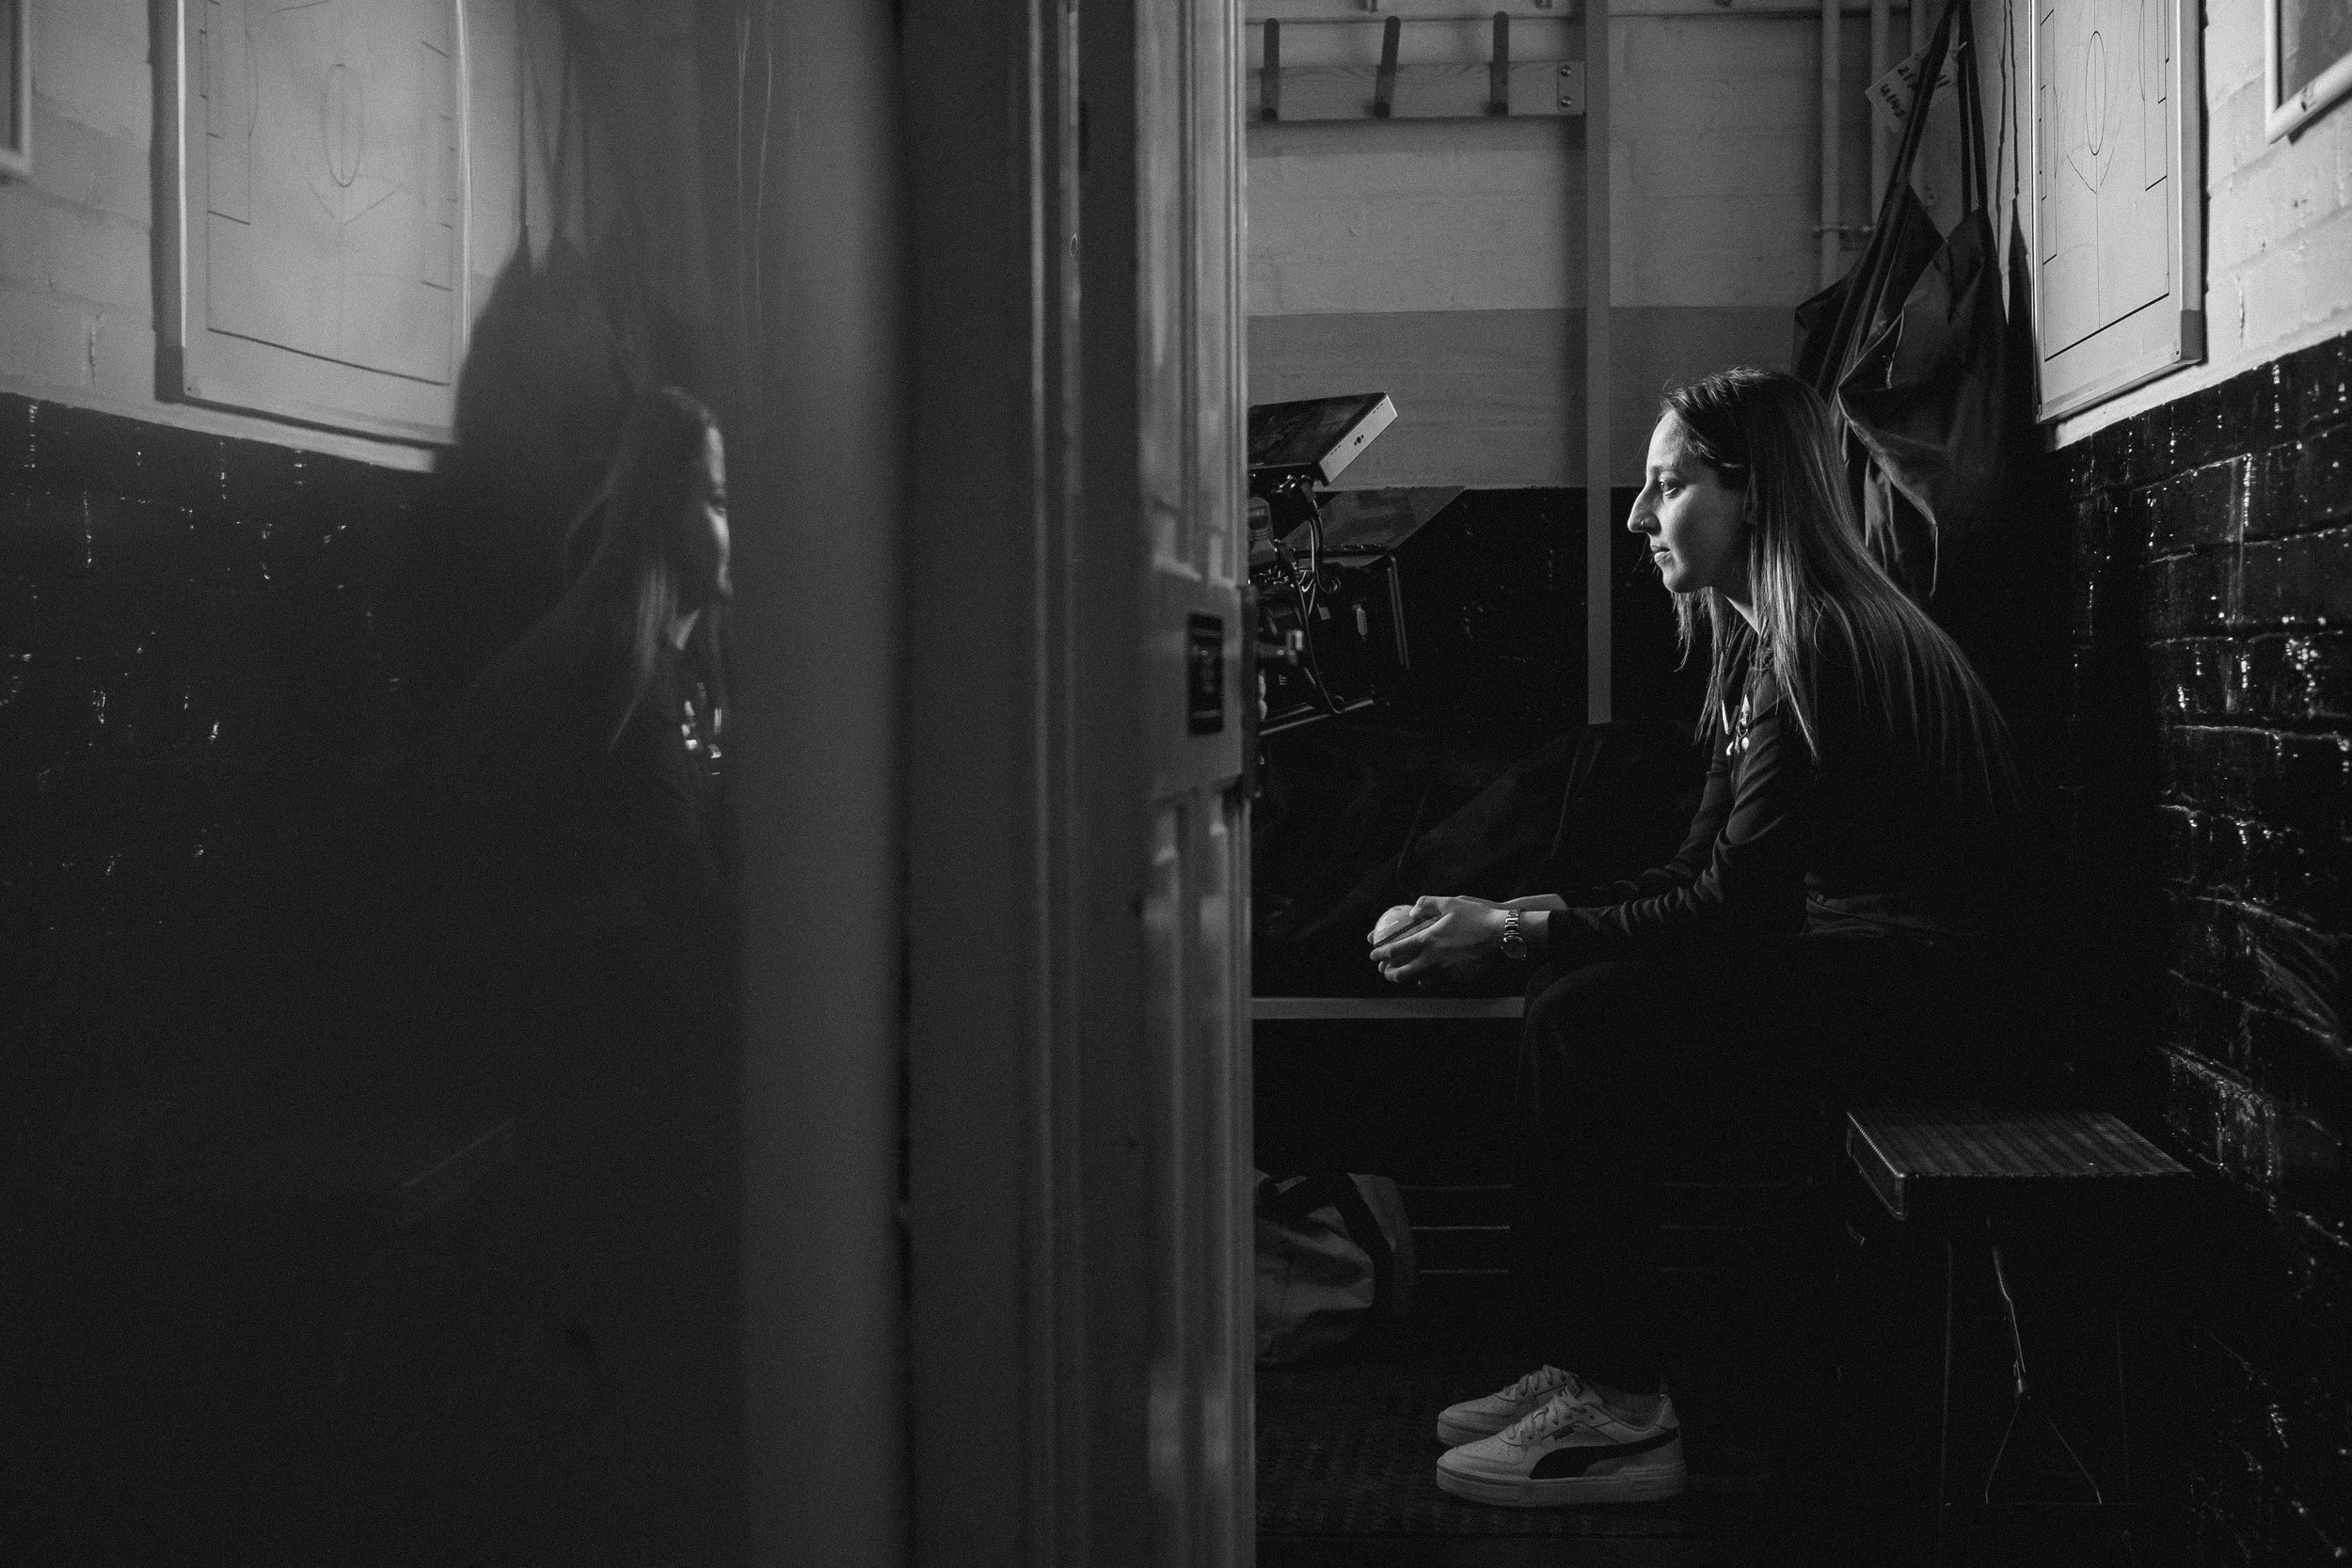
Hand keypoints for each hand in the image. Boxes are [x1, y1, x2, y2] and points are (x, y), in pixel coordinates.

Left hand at [1368, 895, 1506, 984]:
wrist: (1503, 934)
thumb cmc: (1477, 916)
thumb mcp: (1450, 902)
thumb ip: (1427, 904)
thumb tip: (1413, 911)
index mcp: (1428, 940)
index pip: (1396, 951)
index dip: (1381, 954)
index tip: (1373, 955)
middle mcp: (1434, 959)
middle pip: (1403, 974)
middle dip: (1389, 974)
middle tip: (1385, 971)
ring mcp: (1447, 971)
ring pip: (1420, 982)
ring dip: (1408, 979)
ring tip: (1405, 974)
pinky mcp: (1460, 978)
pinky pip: (1439, 983)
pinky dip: (1428, 981)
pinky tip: (1429, 976)